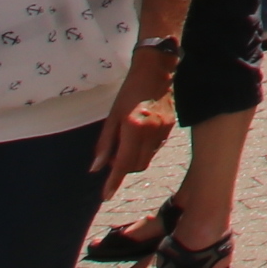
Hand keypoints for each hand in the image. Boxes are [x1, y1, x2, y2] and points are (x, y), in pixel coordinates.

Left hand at [96, 51, 178, 188]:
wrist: (156, 71)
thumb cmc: (129, 91)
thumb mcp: (112, 116)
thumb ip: (105, 143)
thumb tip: (96, 168)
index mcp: (134, 127)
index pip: (123, 163)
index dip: (114, 181)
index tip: (106, 195)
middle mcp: (151, 132)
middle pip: (137, 165)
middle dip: (124, 167)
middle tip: (112, 155)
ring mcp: (163, 131)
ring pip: (147, 158)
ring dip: (134, 159)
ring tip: (125, 143)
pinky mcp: (170, 128)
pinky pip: (155, 148)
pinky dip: (144, 149)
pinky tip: (138, 136)